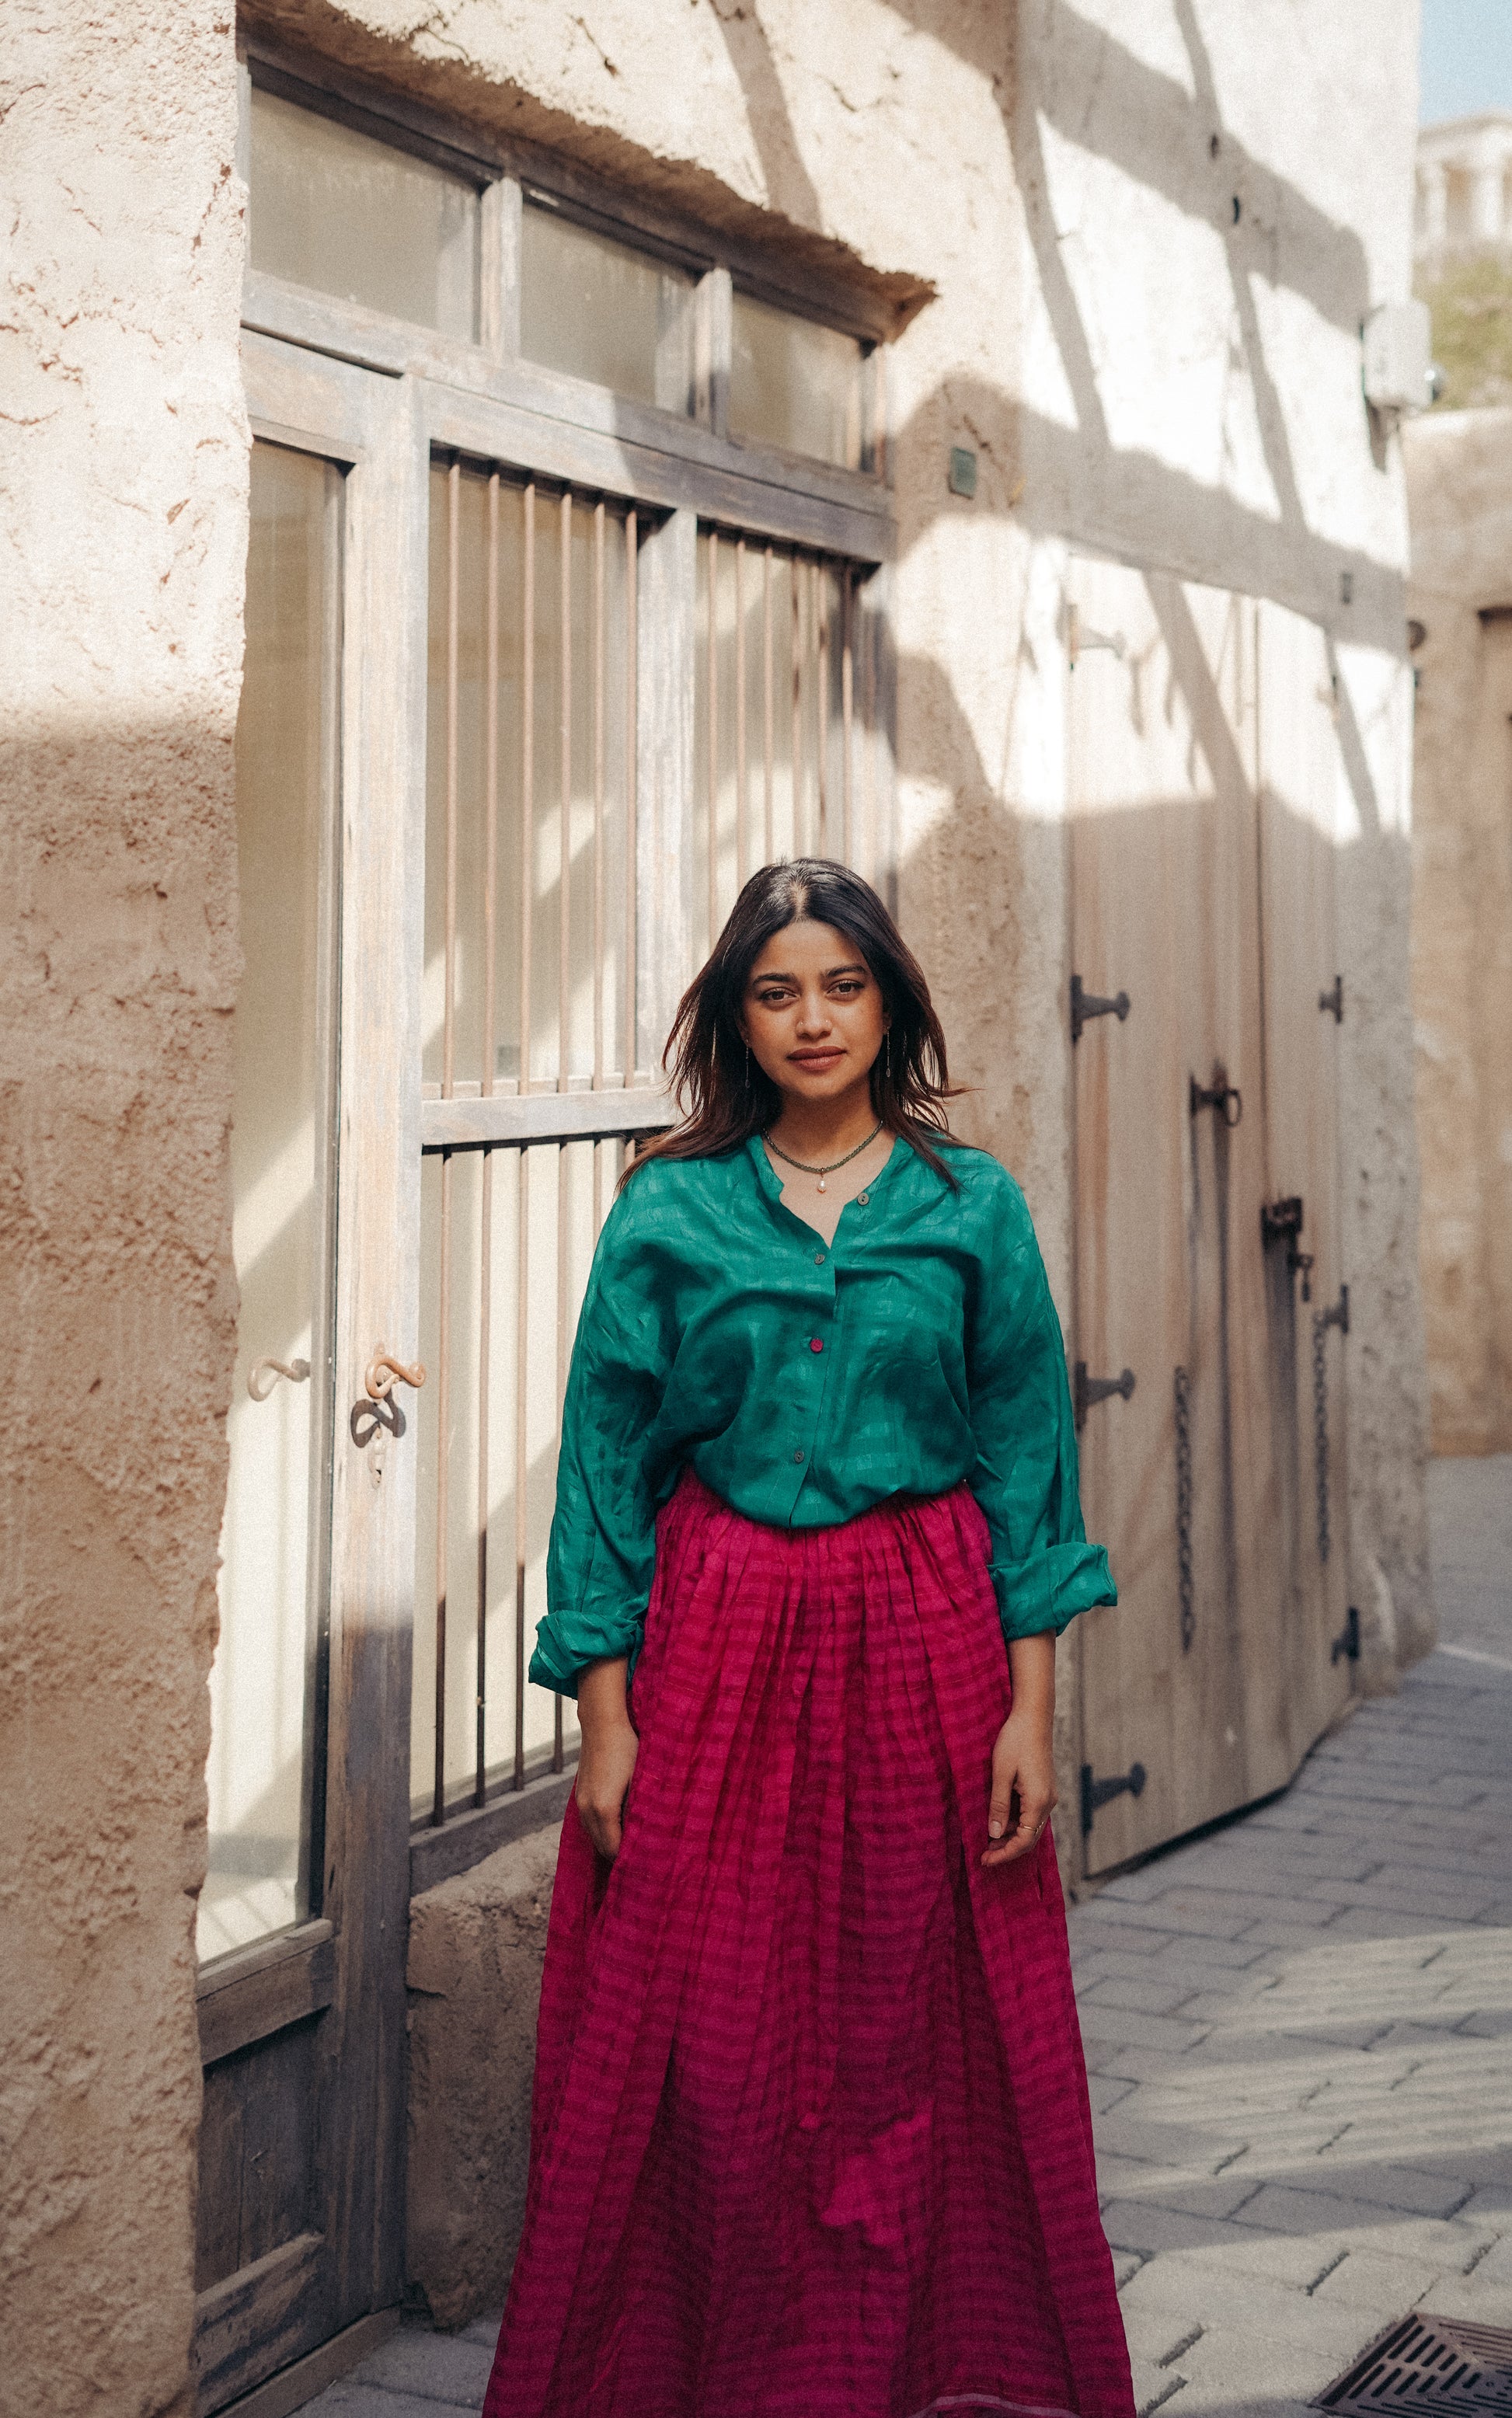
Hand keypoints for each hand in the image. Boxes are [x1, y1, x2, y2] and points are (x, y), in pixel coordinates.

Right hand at [574, 1656, 637, 1860]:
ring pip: (594, 1837)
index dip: (631, 1859)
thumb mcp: (642, 1778)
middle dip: (621, 1855)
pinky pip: (590, 1823)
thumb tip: (652, 1833)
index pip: (615, 1849)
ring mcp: (581, 1802)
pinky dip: (603, 1830)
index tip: (649, 1862)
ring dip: (611, 1842)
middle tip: (645, 1857)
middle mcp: (588, 1809)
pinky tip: (620, 1825)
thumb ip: (643, 1808)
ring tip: (634, 1844)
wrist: (602, 1721)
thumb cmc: (627, 1747)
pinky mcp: (580, 1794)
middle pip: (603, 1848)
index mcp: (604, 1809)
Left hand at [981, 1707, 1057, 1867]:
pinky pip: (1030, 1813)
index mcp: (1039, 1801)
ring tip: (988, 1840)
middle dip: (1007, 1849)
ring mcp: (1048, 1795)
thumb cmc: (1015, 1741)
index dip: (1005, 1854)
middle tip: (984, 1855)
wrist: (1033, 1717)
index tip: (985, 1860)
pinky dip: (1016, 1822)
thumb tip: (994, 1834)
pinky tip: (999, 1820)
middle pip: (1030, 1838)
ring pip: (1030, 1826)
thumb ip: (998, 1805)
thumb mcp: (1001, 1774)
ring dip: (1011, 1836)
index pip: (1024, 1841)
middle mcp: (1048, 1802)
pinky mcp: (1044, 1788)